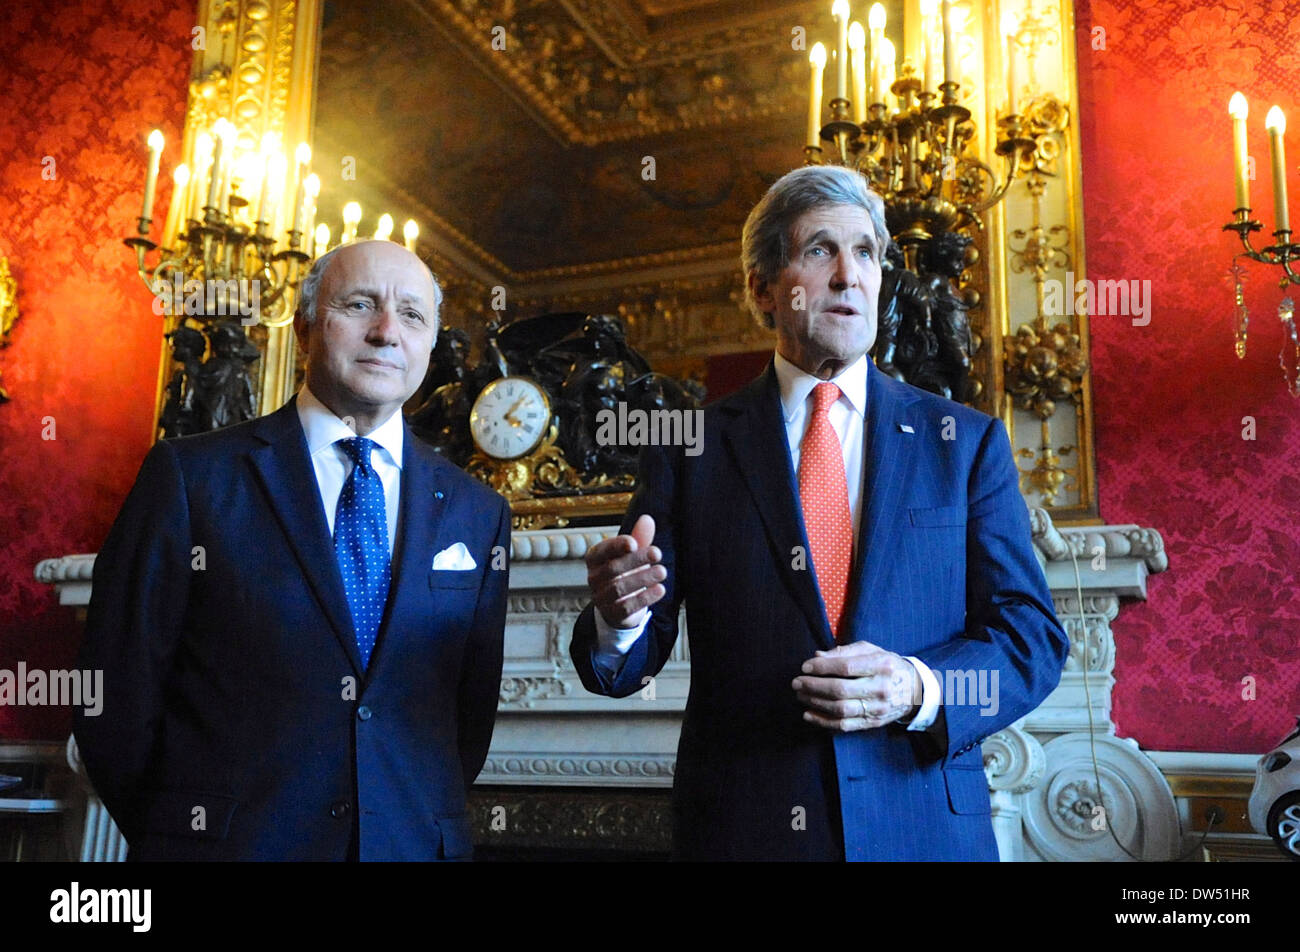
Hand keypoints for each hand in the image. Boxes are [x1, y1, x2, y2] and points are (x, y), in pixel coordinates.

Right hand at [585, 514, 665, 627]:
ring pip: (619, 588)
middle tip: (657, 553)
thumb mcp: (632, 555)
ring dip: (642, 578)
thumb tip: (647, 518)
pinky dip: (644, 598)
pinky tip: (660, 590)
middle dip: (636, 560)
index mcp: (595, 559)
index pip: (602, 551)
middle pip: (612, 569)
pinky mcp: (613, 614)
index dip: (616, 546)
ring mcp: (601, 598)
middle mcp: (594, 578)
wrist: (620, 605)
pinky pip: (626, 607)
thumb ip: (639, 538)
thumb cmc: (625, 573)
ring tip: (662, 571)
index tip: (634, 543)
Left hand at [791, 641, 921, 731]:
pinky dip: (823, 722)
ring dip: (815, 703)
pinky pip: (845, 725)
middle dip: (813, 686)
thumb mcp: (871, 650)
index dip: (822, 667)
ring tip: (801, 696)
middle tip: (797, 682)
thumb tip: (817, 657)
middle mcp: (881, 688)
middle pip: (841, 690)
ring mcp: (878, 708)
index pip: (846, 667)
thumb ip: (844, 652)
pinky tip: (809, 714)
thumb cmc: (887, 665)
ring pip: (840, 709)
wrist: (915, 690)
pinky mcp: (873, 722)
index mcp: (881, 665)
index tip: (805, 667)